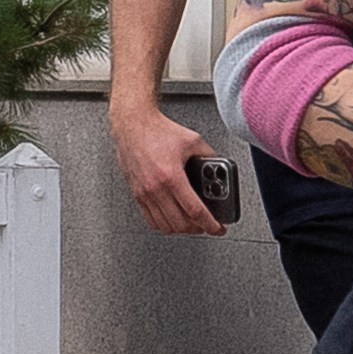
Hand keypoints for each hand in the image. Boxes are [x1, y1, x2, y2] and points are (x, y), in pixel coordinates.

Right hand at [110, 99, 226, 234]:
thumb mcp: (192, 141)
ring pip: (165, 225)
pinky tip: (173, 219)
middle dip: (198, 228)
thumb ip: (209, 156)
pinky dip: (164, 224)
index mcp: (171, 176)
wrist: (133, 124)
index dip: (210, 224)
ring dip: (181, 229)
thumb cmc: (157, 130)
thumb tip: (219, 168)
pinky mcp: (136, 193)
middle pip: (180, 223)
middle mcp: (155, 188)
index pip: (194, 211)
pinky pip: (151, 219)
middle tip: (207, 225)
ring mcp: (144, 192)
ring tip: (191, 224)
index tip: (217, 228)